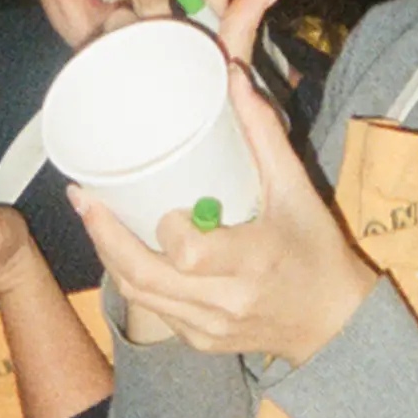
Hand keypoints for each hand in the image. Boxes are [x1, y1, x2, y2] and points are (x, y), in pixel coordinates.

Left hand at [72, 62, 375, 365]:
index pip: (188, 254)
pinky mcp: (200, 339)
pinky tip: (121, 248)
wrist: (334, 323)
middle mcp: (225, 302)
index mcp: (252, 263)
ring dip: (109, 254)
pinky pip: (153, 308)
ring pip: (139, 295)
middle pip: (143, 278)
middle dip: (104, 237)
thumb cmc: (316, 251)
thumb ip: (263, 134)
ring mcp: (208, 327)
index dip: (168, 230)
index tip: (166, 207)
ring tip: (92, 216)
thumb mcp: (296, 190)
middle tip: (83, 198)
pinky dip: (133, 277)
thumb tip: (234, 78)